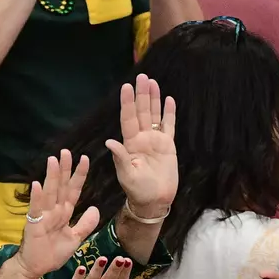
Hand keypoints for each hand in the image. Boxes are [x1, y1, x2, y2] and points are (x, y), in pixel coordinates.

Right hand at [15, 149, 101, 278]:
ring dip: (51, 176)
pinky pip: (36, 209)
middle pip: (61, 186)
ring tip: (53, 160)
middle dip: (64, 169)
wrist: (36, 268)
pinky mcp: (34, 224)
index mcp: (64, 212)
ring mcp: (43, 216)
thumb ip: (85, 224)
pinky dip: (37, 197)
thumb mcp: (76, 238)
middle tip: (66, 151)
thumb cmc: (52, 253)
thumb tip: (95, 208)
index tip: (85, 159)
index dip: (79, 175)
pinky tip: (37, 184)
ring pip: (49, 193)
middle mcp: (54, 210)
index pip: (74, 190)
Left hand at [106, 75, 177, 217]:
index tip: (126, 87)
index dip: (127, 103)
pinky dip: (169, 113)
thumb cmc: (138, 191)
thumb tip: (109, 142)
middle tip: (141, 77)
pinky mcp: (168, 146)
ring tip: (152, 82)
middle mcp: (141, 139)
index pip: (128, 119)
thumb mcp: (127, 176)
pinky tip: (169, 100)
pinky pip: (169, 126)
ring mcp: (155, 141)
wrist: (154, 201)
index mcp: (130, 144)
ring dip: (153, 99)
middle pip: (142, 112)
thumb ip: (120, 158)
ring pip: (154, 115)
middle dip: (141, 95)